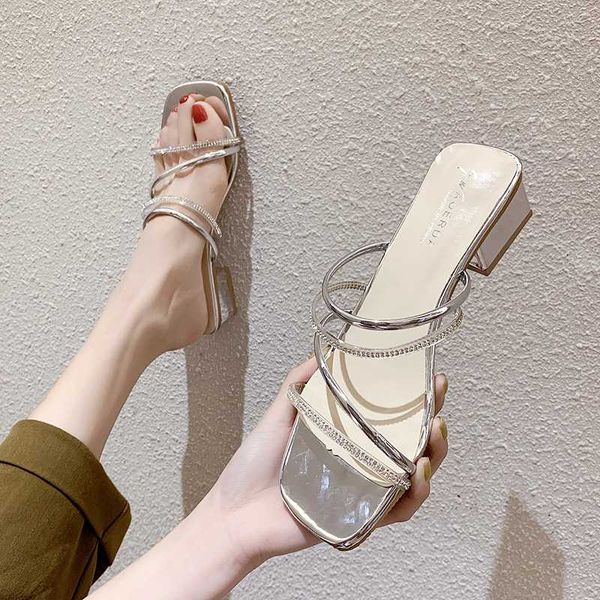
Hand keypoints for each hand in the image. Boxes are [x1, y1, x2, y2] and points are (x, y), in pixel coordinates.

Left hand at [205, 358, 448, 564]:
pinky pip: (396, 511)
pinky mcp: (358, 518)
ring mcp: (362, 492)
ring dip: (432, 458)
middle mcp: (361, 464)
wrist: (235, 513)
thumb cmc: (255, 466)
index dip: (414, 400)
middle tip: (437, 406)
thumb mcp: (278, 417)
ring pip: (413, 477)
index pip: (388, 417)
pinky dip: (413, 496)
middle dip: (433, 426)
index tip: (430, 377)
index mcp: (347, 439)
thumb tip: (322, 353)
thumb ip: (298, 385)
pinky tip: (417, 475)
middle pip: (410, 446)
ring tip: (433, 438)